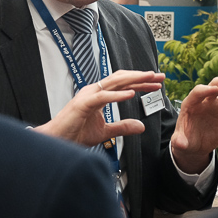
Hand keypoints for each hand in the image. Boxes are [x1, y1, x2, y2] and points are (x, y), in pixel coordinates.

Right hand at [33, 70, 163, 146]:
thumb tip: (140, 126)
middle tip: (160, 76)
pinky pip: (103, 97)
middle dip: (142, 77)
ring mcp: (88, 95)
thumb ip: (122, 127)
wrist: (57, 141)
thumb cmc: (75, 133)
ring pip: (114, 83)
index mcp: (99, 95)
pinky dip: (117, 95)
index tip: (157, 84)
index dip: (141, 82)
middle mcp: (94, 91)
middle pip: (122, 79)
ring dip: (134, 80)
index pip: (124, 84)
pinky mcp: (83, 104)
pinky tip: (131, 94)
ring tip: (149, 79)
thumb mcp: (105, 131)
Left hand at [171, 74, 217, 173]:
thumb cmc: (185, 140)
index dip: (205, 90)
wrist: (195, 143)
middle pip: (216, 85)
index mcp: (191, 103)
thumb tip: (179, 144)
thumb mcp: (180, 141)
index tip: (214, 91)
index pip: (198, 92)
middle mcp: (206, 99)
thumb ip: (179, 141)